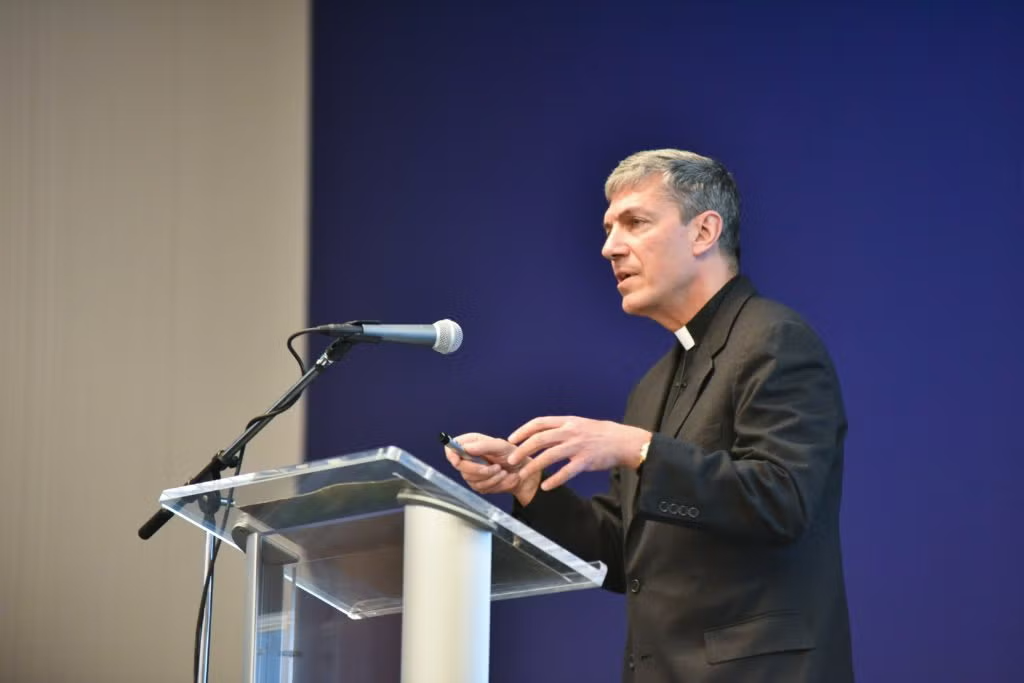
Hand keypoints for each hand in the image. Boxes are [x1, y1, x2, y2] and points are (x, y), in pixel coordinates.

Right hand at [444, 432, 542, 505]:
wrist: (524, 472)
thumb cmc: (514, 455)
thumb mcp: (501, 446)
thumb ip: (483, 446)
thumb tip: (465, 447)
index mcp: (472, 443)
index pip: (450, 448)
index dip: (451, 454)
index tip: (458, 460)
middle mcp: (468, 457)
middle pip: (459, 466)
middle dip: (481, 470)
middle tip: (497, 467)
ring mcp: (471, 472)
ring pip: (471, 479)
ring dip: (492, 477)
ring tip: (504, 471)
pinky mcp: (478, 485)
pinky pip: (481, 488)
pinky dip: (496, 484)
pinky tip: (504, 478)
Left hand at [506, 416, 650, 490]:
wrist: (623, 441)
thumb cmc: (600, 434)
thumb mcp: (580, 424)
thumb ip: (562, 429)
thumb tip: (541, 434)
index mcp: (567, 422)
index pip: (539, 423)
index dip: (523, 430)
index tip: (512, 439)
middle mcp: (570, 432)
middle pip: (540, 439)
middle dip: (522, 450)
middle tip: (511, 460)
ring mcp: (578, 446)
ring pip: (549, 456)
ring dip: (534, 466)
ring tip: (523, 475)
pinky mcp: (586, 461)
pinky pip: (566, 471)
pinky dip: (554, 479)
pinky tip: (546, 486)